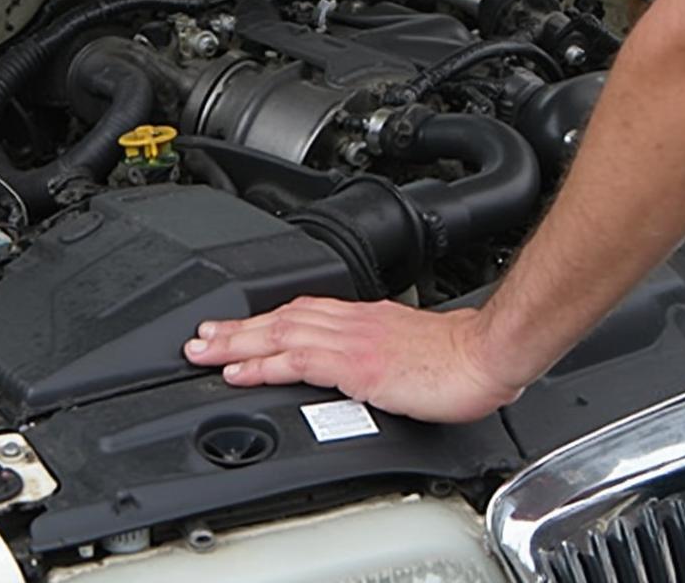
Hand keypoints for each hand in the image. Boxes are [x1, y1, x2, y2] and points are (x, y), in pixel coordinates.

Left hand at [183, 296, 522, 422]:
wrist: (486, 353)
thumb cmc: (457, 355)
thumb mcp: (406, 345)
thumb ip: (375, 351)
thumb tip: (357, 368)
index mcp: (361, 318)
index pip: (298, 313)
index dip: (261, 321)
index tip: (233, 329)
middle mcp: (349, 322)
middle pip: (279, 318)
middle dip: (235, 328)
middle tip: (198, 338)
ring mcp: (350, 340)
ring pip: (279, 334)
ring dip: (236, 342)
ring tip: (203, 352)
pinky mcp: (356, 364)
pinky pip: (298, 360)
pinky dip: (263, 364)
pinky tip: (240, 371)